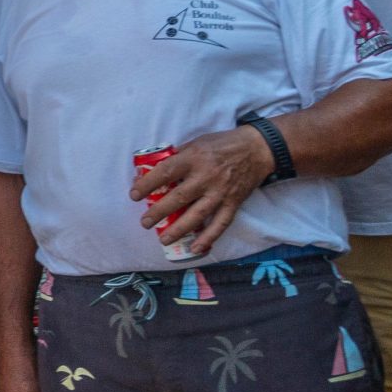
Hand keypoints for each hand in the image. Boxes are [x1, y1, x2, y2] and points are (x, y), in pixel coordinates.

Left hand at [130, 126, 275, 257]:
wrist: (257, 149)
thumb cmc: (222, 144)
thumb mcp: (196, 142)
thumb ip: (177, 157)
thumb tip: (152, 172)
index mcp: (194, 158)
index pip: (165, 172)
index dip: (147, 184)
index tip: (134, 195)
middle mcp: (206, 176)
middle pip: (178, 197)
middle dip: (159, 212)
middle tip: (145, 222)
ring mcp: (221, 191)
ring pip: (197, 214)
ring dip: (178, 229)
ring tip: (163, 240)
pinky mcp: (233, 202)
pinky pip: (220, 223)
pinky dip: (208, 237)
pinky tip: (195, 248)